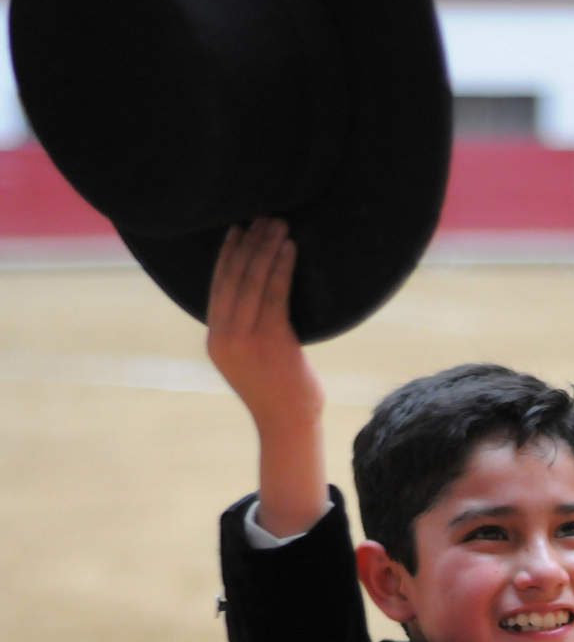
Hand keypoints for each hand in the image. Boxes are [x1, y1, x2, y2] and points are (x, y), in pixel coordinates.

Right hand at [206, 218, 323, 433]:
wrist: (288, 425)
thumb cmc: (278, 392)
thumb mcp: (250, 360)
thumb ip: (244, 331)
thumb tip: (256, 297)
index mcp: (216, 340)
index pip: (218, 287)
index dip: (227, 255)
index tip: (238, 229)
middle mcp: (225, 337)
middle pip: (233, 277)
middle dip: (248, 243)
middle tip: (262, 217)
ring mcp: (246, 339)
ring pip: (253, 281)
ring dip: (267, 248)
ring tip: (280, 225)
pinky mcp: (271, 340)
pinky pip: (275, 294)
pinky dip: (282, 268)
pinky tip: (290, 249)